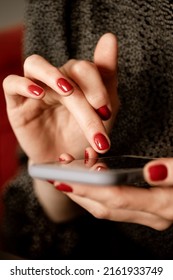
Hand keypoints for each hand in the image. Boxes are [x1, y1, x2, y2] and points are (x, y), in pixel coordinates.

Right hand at [3, 33, 118, 162]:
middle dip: (85, 97)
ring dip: (51, 73)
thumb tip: (109, 37)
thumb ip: (106, 76)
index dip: (97, 86)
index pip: (86, 68)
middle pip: (68, 71)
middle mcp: (56, 80)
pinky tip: (38, 93)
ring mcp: (35, 89)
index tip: (106, 112)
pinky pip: (11, 83)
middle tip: (99, 118)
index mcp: (77, 80)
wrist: (63, 161)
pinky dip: (23, 84)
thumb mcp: (103, 110)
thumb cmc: (82, 136)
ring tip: (66, 90)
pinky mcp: (17, 103)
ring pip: (35, 64)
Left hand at [55, 155, 172, 229]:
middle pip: (105, 206)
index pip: (116, 197)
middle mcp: (153, 215)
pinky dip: (97, 192)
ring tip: (66, 172)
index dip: (88, 187)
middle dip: (76, 192)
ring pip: (107, 208)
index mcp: (163, 205)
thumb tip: (149, 171)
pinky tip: (89, 177)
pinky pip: (115, 204)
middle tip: (53, 175)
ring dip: (83, 192)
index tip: (63, 177)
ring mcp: (149, 214)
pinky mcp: (146, 208)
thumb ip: (172, 172)